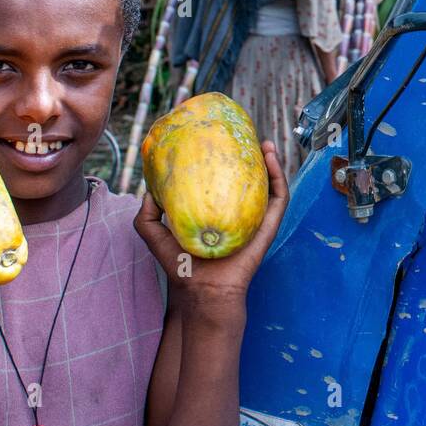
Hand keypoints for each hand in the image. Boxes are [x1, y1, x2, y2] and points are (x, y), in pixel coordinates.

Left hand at [135, 140, 288, 321]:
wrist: (202, 290)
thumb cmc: (180, 266)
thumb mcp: (155, 235)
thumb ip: (146, 214)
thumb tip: (150, 189)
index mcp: (219, 214)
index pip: (226, 183)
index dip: (228, 161)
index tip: (223, 141)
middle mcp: (240, 215)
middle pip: (252, 180)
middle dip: (253, 156)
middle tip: (248, 135)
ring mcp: (257, 219)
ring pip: (271, 185)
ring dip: (272, 161)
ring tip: (264, 142)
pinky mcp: (268, 226)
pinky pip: (279, 198)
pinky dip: (279, 176)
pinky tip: (271, 159)